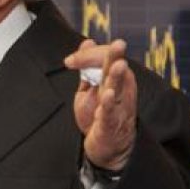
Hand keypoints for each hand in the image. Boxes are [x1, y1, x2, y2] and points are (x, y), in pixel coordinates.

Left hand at [64, 39, 136, 170]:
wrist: (108, 146)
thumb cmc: (99, 114)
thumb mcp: (90, 87)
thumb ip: (88, 66)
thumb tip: (87, 42)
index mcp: (115, 79)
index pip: (105, 59)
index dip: (88, 56)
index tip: (69, 61)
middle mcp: (120, 90)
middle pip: (117, 70)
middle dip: (115, 56)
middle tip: (118, 44)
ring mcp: (117, 107)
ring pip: (118, 89)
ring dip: (117, 77)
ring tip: (118, 65)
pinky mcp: (111, 124)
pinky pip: (111, 113)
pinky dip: (109, 104)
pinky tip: (107, 95)